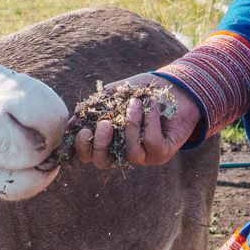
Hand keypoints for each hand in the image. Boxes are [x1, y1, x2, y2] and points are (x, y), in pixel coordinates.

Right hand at [71, 74, 201, 168]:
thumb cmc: (144, 92)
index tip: (83, 129)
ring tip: (134, 103)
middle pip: (103, 163)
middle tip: (105, 124)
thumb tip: (73, 118)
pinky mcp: (163, 153)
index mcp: (110, 140)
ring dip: (131, 126)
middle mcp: (124, 151)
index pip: (89, 154)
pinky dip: (150, 120)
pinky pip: (151, 141)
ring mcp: (144, 156)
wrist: (176, 87)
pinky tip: (152, 104)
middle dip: (100, 145)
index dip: (82, 146)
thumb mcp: (116, 94)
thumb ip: (96, 106)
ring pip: (130, 152)